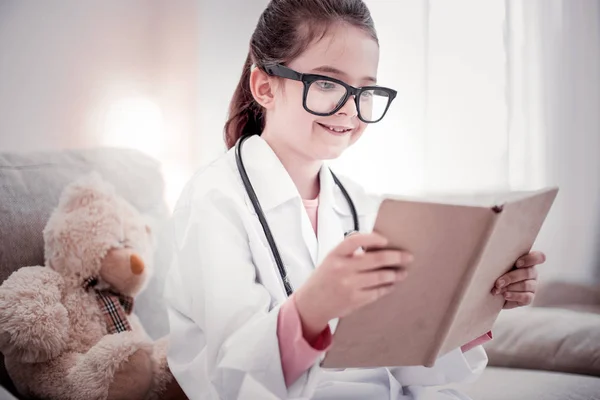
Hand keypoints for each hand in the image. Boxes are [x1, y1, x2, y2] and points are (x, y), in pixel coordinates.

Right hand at [294, 232, 412, 340]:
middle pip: (376, 259)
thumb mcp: (331, 260)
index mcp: (335, 255)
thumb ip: (349, 253)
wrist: (311, 304)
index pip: (356, 240)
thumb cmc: (323, 279)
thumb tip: (377, 247)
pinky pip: (378, 292)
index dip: (373, 238)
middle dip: (396, 257)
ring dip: (396, 274)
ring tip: (402, 272)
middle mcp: (342, 268)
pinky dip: (387, 287)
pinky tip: (392, 284)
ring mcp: (349, 285)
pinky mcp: (355, 300)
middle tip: (407, 257)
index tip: (386, 239)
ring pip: (381, 276)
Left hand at [492, 251, 545, 309]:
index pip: (538, 257)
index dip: (530, 260)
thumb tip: (490, 259)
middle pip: (528, 272)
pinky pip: (526, 297)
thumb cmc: (496, 273)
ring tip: (498, 289)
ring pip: (526, 285)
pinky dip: (514, 296)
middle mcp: (532, 272)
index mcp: (527, 261)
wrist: (493, 292)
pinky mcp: (529, 297)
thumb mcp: (498, 265)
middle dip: (511, 277)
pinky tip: (505, 295)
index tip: (517, 263)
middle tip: (498, 282)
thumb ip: (500, 260)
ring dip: (510, 287)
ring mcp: (532, 285)